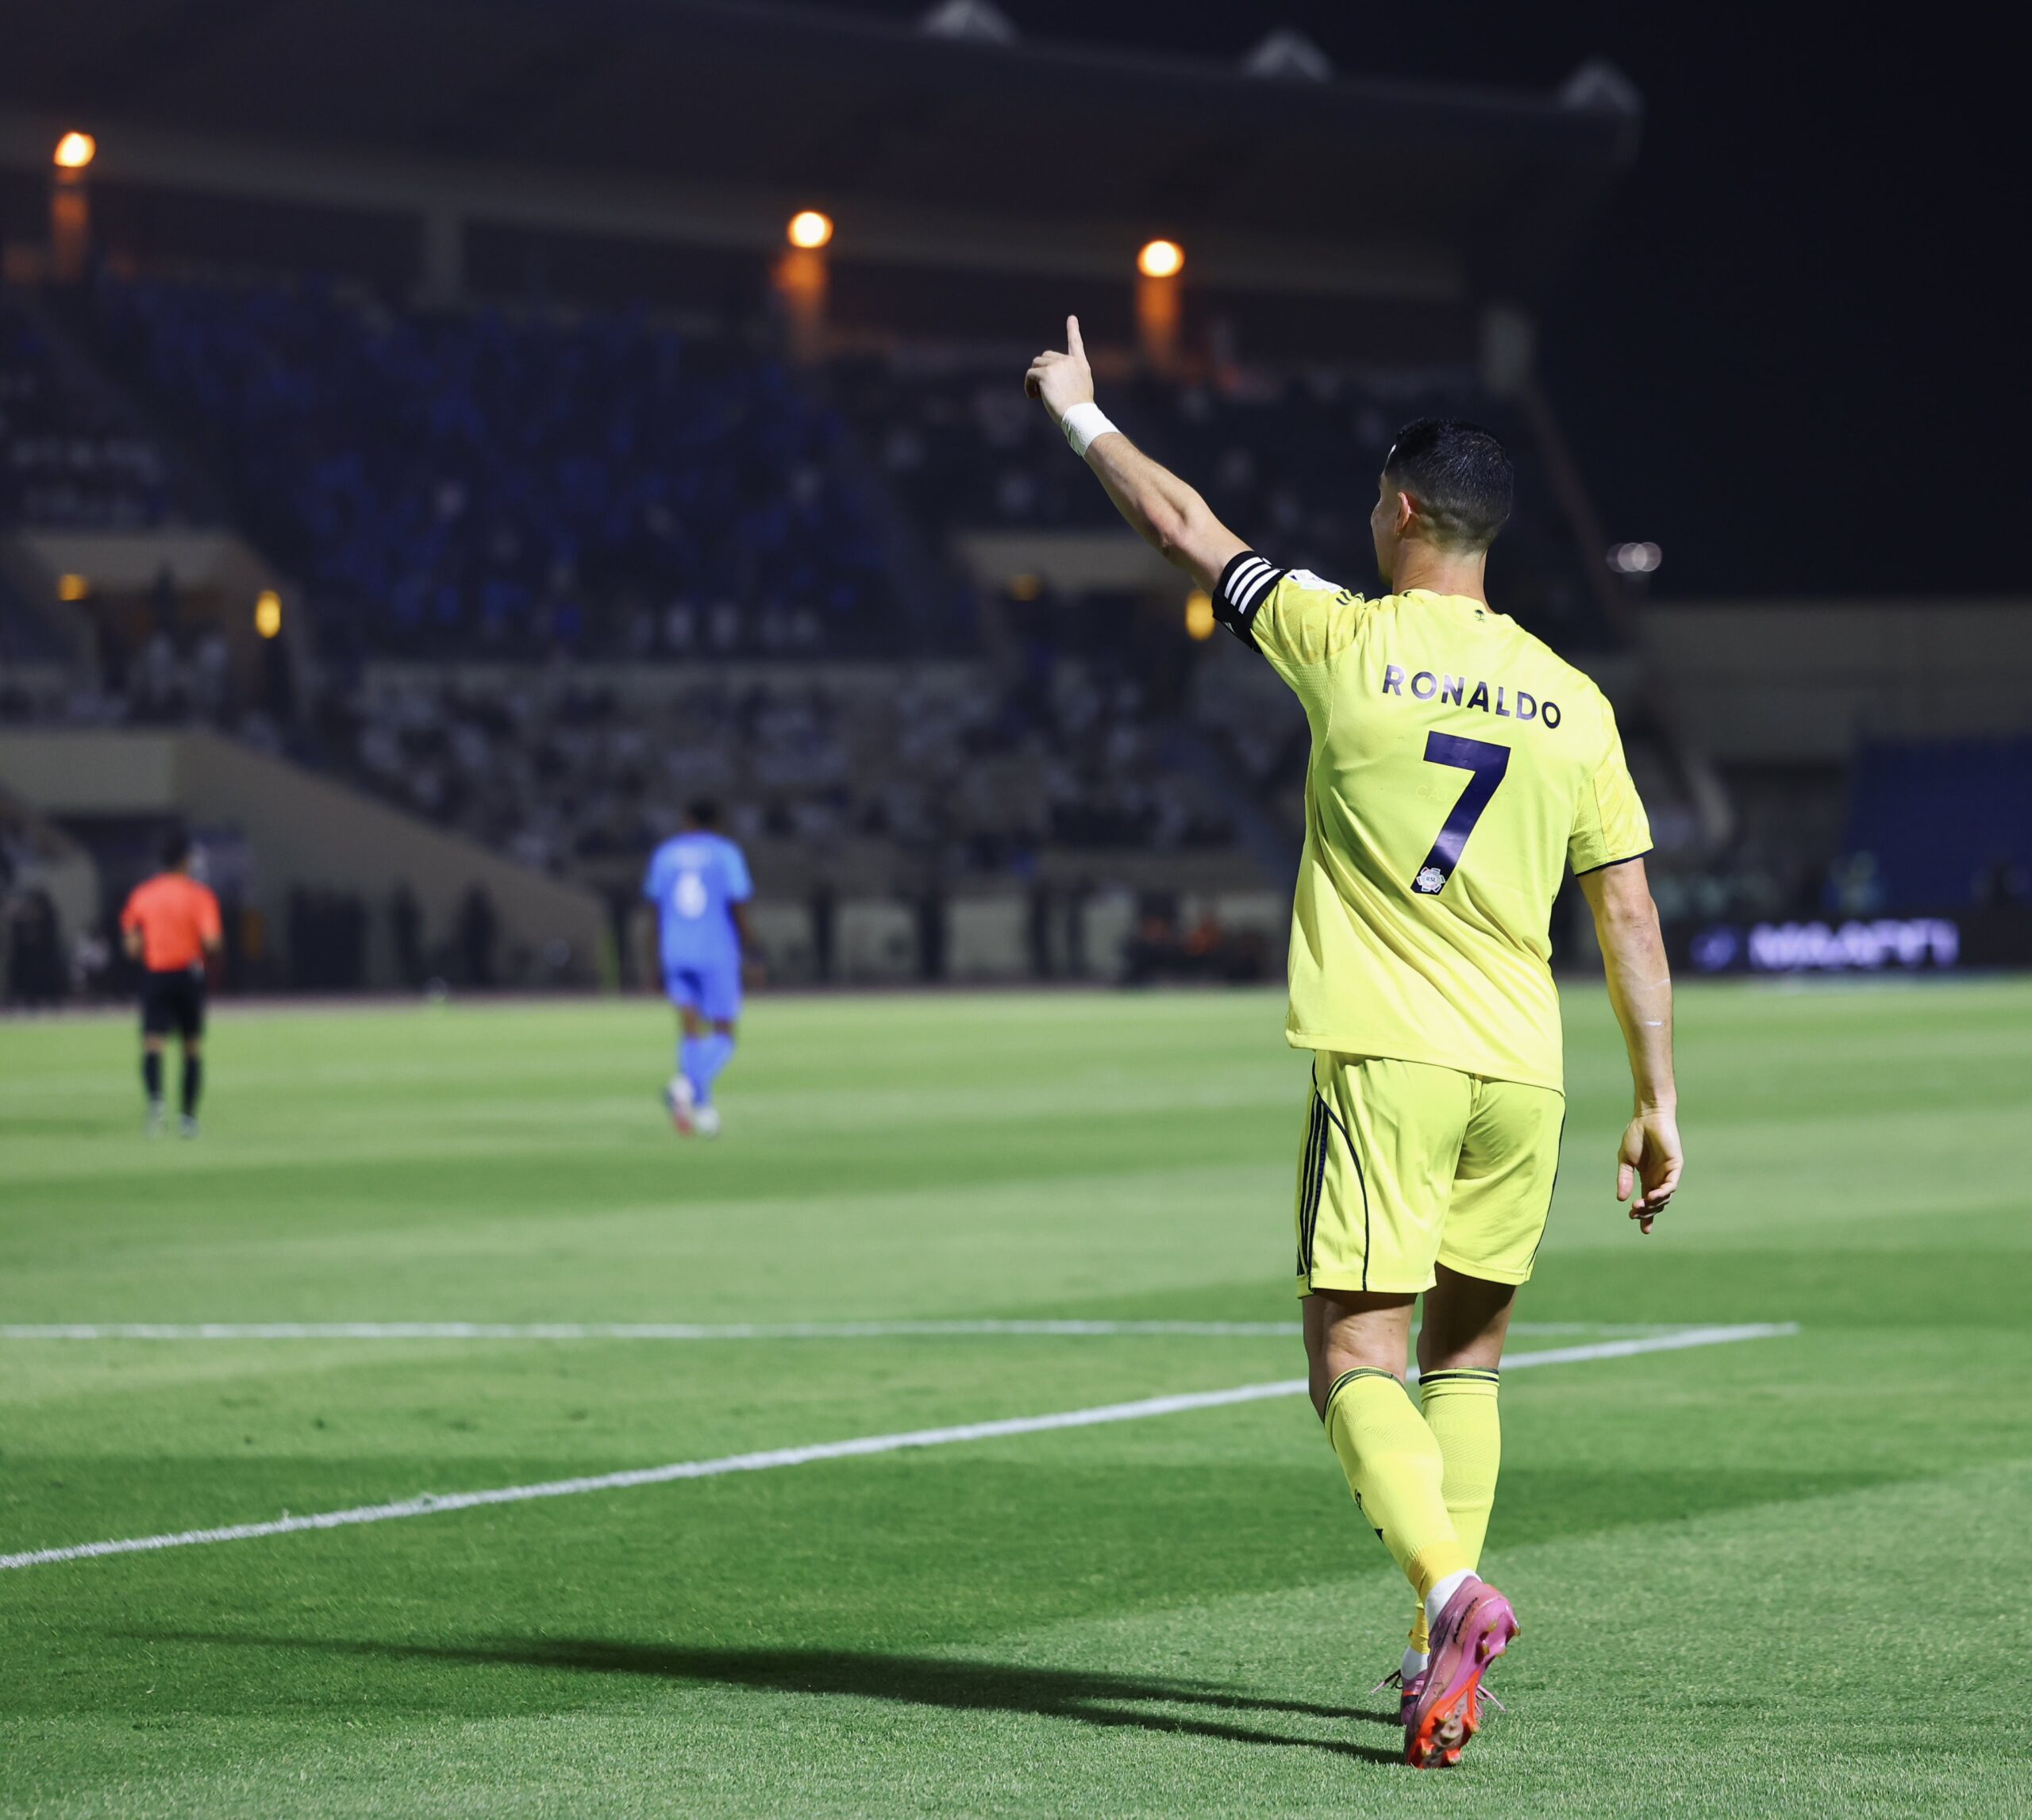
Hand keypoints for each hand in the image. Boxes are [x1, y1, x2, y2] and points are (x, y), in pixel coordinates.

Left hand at [1024, 315, 1094, 426]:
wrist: (1079, 415)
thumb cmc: (1078, 411)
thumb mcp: (1079, 390)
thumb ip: (1067, 378)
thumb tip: (1045, 379)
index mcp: (1081, 365)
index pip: (1076, 344)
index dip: (1073, 330)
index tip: (1071, 318)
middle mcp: (1069, 361)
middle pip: (1047, 356)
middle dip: (1041, 370)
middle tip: (1041, 390)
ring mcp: (1057, 365)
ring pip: (1036, 364)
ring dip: (1033, 378)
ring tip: (1037, 395)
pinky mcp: (1045, 373)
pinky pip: (1030, 374)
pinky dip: (1028, 385)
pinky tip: (1033, 397)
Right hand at [1616, 1107, 1681, 1234]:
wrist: (1647, 1118)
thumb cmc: (1635, 1136)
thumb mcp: (1625, 1160)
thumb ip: (1624, 1178)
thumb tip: (1620, 1199)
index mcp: (1647, 1178)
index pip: (1648, 1202)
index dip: (1646, 1216)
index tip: (1643, 1230)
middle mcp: (1659, 1178)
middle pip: (1657, 1204)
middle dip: (1647, 1212)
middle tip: (1634, 1214)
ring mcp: (1668, 1173)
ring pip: (1665, 1197)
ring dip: (1653, 1204)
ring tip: (1639, 1206)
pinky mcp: (1675, 1165)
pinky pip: (1671, 1184)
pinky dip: (1663, 1192)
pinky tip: (1652, 1196)